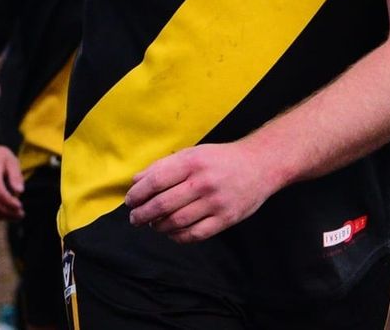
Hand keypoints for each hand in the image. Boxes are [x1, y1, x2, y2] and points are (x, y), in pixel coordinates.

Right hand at [0, 146, 24, 220]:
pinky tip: (4, 215)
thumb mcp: (11, 161)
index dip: (10, 203)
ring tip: (14, 216)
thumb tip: (19, 191)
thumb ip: (15, 175)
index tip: (20, 206)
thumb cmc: (0, 157)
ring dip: (1, 216)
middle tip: (20, 215)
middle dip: (7, 212)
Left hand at [123, 141, 273, 243]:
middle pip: (163, 204)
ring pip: (177, 222)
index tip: (129, 201)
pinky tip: (171, 233)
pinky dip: (178, 237)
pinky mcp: (226, 219)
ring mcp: (215, 202)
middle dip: (142, 214)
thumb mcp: (192, 153)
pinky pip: (196, 234)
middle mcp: (203, 182)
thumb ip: (163, 166)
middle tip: (135, 218)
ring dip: (158, 227)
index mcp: (192, 162)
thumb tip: (136, 181)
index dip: (137, 194)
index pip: (155, 181)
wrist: (260, 165)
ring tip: (153, 225)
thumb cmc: (221, 159)